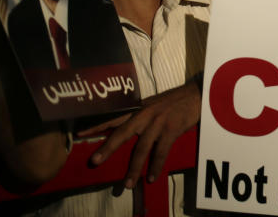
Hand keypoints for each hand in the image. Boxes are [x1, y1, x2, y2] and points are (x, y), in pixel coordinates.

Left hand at [78, 81, 201, 187]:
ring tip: (128, 184)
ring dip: (134, 168)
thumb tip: (128, 127)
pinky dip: (156, 166)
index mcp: (139, 108)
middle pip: (122, 133)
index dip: (97, 125)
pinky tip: (152, 177)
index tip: (80, 134)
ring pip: (141, 149)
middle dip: (107, 148)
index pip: (113, 117)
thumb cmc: (176, 100)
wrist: (197, 94)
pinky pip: (160, 152)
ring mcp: (158, 122)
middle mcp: (145, 114)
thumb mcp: (154, 103)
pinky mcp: (171, 129)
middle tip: (94, 162)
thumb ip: (141, 114)